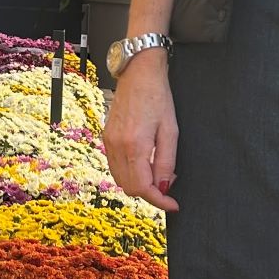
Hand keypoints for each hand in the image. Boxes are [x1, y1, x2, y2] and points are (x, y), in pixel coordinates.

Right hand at [104, 54, 177, 211]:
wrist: (138, 73)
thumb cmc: (157, 97)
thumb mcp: (170, 131)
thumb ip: (166, 162)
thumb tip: (162, 187)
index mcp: (134, 145)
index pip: (142, 187)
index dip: (158, 201)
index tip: (172, 204)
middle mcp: (117, 146)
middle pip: (129, 188)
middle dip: (150, 193)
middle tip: (168, 183)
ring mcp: (109, 142)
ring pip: (120, 180)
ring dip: (139, 184)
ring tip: (158, 172)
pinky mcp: (107, 138)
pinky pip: (115, 166)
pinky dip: (129, 173)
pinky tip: (144, 164)